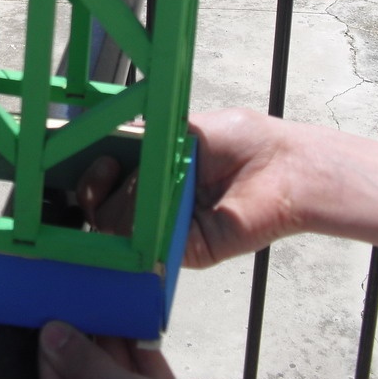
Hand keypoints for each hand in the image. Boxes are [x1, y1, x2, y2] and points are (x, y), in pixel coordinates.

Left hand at [38, 321, 221, 378]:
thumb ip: (91, 369)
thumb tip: (53, 338)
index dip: (53, 365)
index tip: (51, 327)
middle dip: (84, 348)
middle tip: (78, 307)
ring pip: (118, 378)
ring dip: (113, 344)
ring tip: (105, 305)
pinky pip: (147, 378)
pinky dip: (142, 352)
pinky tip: (137, 322)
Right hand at [77, 108, 300, 267]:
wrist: (284, 167)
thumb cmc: (244, 140)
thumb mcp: (186, 129)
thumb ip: (148, 140)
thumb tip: (110, 149)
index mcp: (155, 167)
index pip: (107, 175)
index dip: (93, 170)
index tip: (97, 158)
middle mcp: (157, 199)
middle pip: (104, 204)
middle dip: (98, 187)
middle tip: (108, 170)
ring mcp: (169, 226)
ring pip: (118, 228)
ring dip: (119, 204)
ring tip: (136, 185)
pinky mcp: (186, 249)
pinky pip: (149, 246)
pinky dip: (139, 229)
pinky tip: (145, 207)